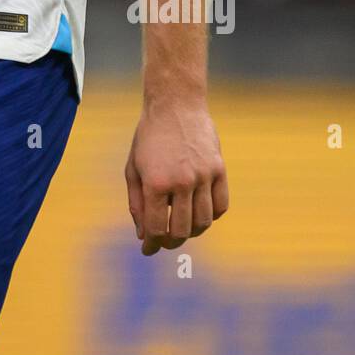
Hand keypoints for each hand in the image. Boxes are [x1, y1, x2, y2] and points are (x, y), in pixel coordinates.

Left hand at [124, 97, 227, 255]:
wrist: (175, 104)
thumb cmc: (149, 136)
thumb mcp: (133, 167)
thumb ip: (137, 203)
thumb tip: (143, 235)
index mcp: (156, 182)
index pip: (157, 228)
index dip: (152, 244)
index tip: (148, 250)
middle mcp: (182, 182)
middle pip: (182, 230)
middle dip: (170, 241)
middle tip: (164, 241)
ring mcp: (203, 176)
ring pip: (203, 222)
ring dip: (192, 232)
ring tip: (182, 228)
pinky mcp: (219, 169)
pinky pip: (220, 206)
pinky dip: (211, 216)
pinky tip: (200, 213)